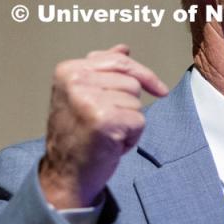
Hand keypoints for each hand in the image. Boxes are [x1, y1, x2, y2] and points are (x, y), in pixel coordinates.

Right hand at [39, 44, 167, 208]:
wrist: (64, 175)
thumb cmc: (78, 134)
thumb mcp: (85, 94)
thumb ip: (104, 69)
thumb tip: (123, 48)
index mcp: (69, 70)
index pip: (120, 60)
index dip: (144, 74)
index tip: (158, 87)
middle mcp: (76, 81)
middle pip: (132, 82)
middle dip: (128, 104)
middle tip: (107, 121)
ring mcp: (88, 100)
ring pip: (137, 101)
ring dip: (129, 121)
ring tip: (107, 133)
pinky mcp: (103, 120)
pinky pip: (139, 120)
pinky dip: (132, 136)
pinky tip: (112, 144)